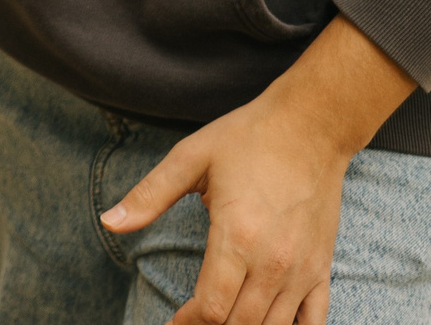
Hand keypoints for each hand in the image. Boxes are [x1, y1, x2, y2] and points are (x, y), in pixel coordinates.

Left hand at [101, 17, 414, 324]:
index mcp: (236, 237)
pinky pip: (314, 321)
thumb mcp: (190, 157)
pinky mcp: (322, 267)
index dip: (186, 323)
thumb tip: (108, 221)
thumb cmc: (248, 138)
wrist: (311, 126)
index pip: (211, 308)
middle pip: (240, 324)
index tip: (172, 322)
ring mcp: (302, 269)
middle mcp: (273, 262)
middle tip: (190, 320)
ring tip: (221, 320)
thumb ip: (149, 195)